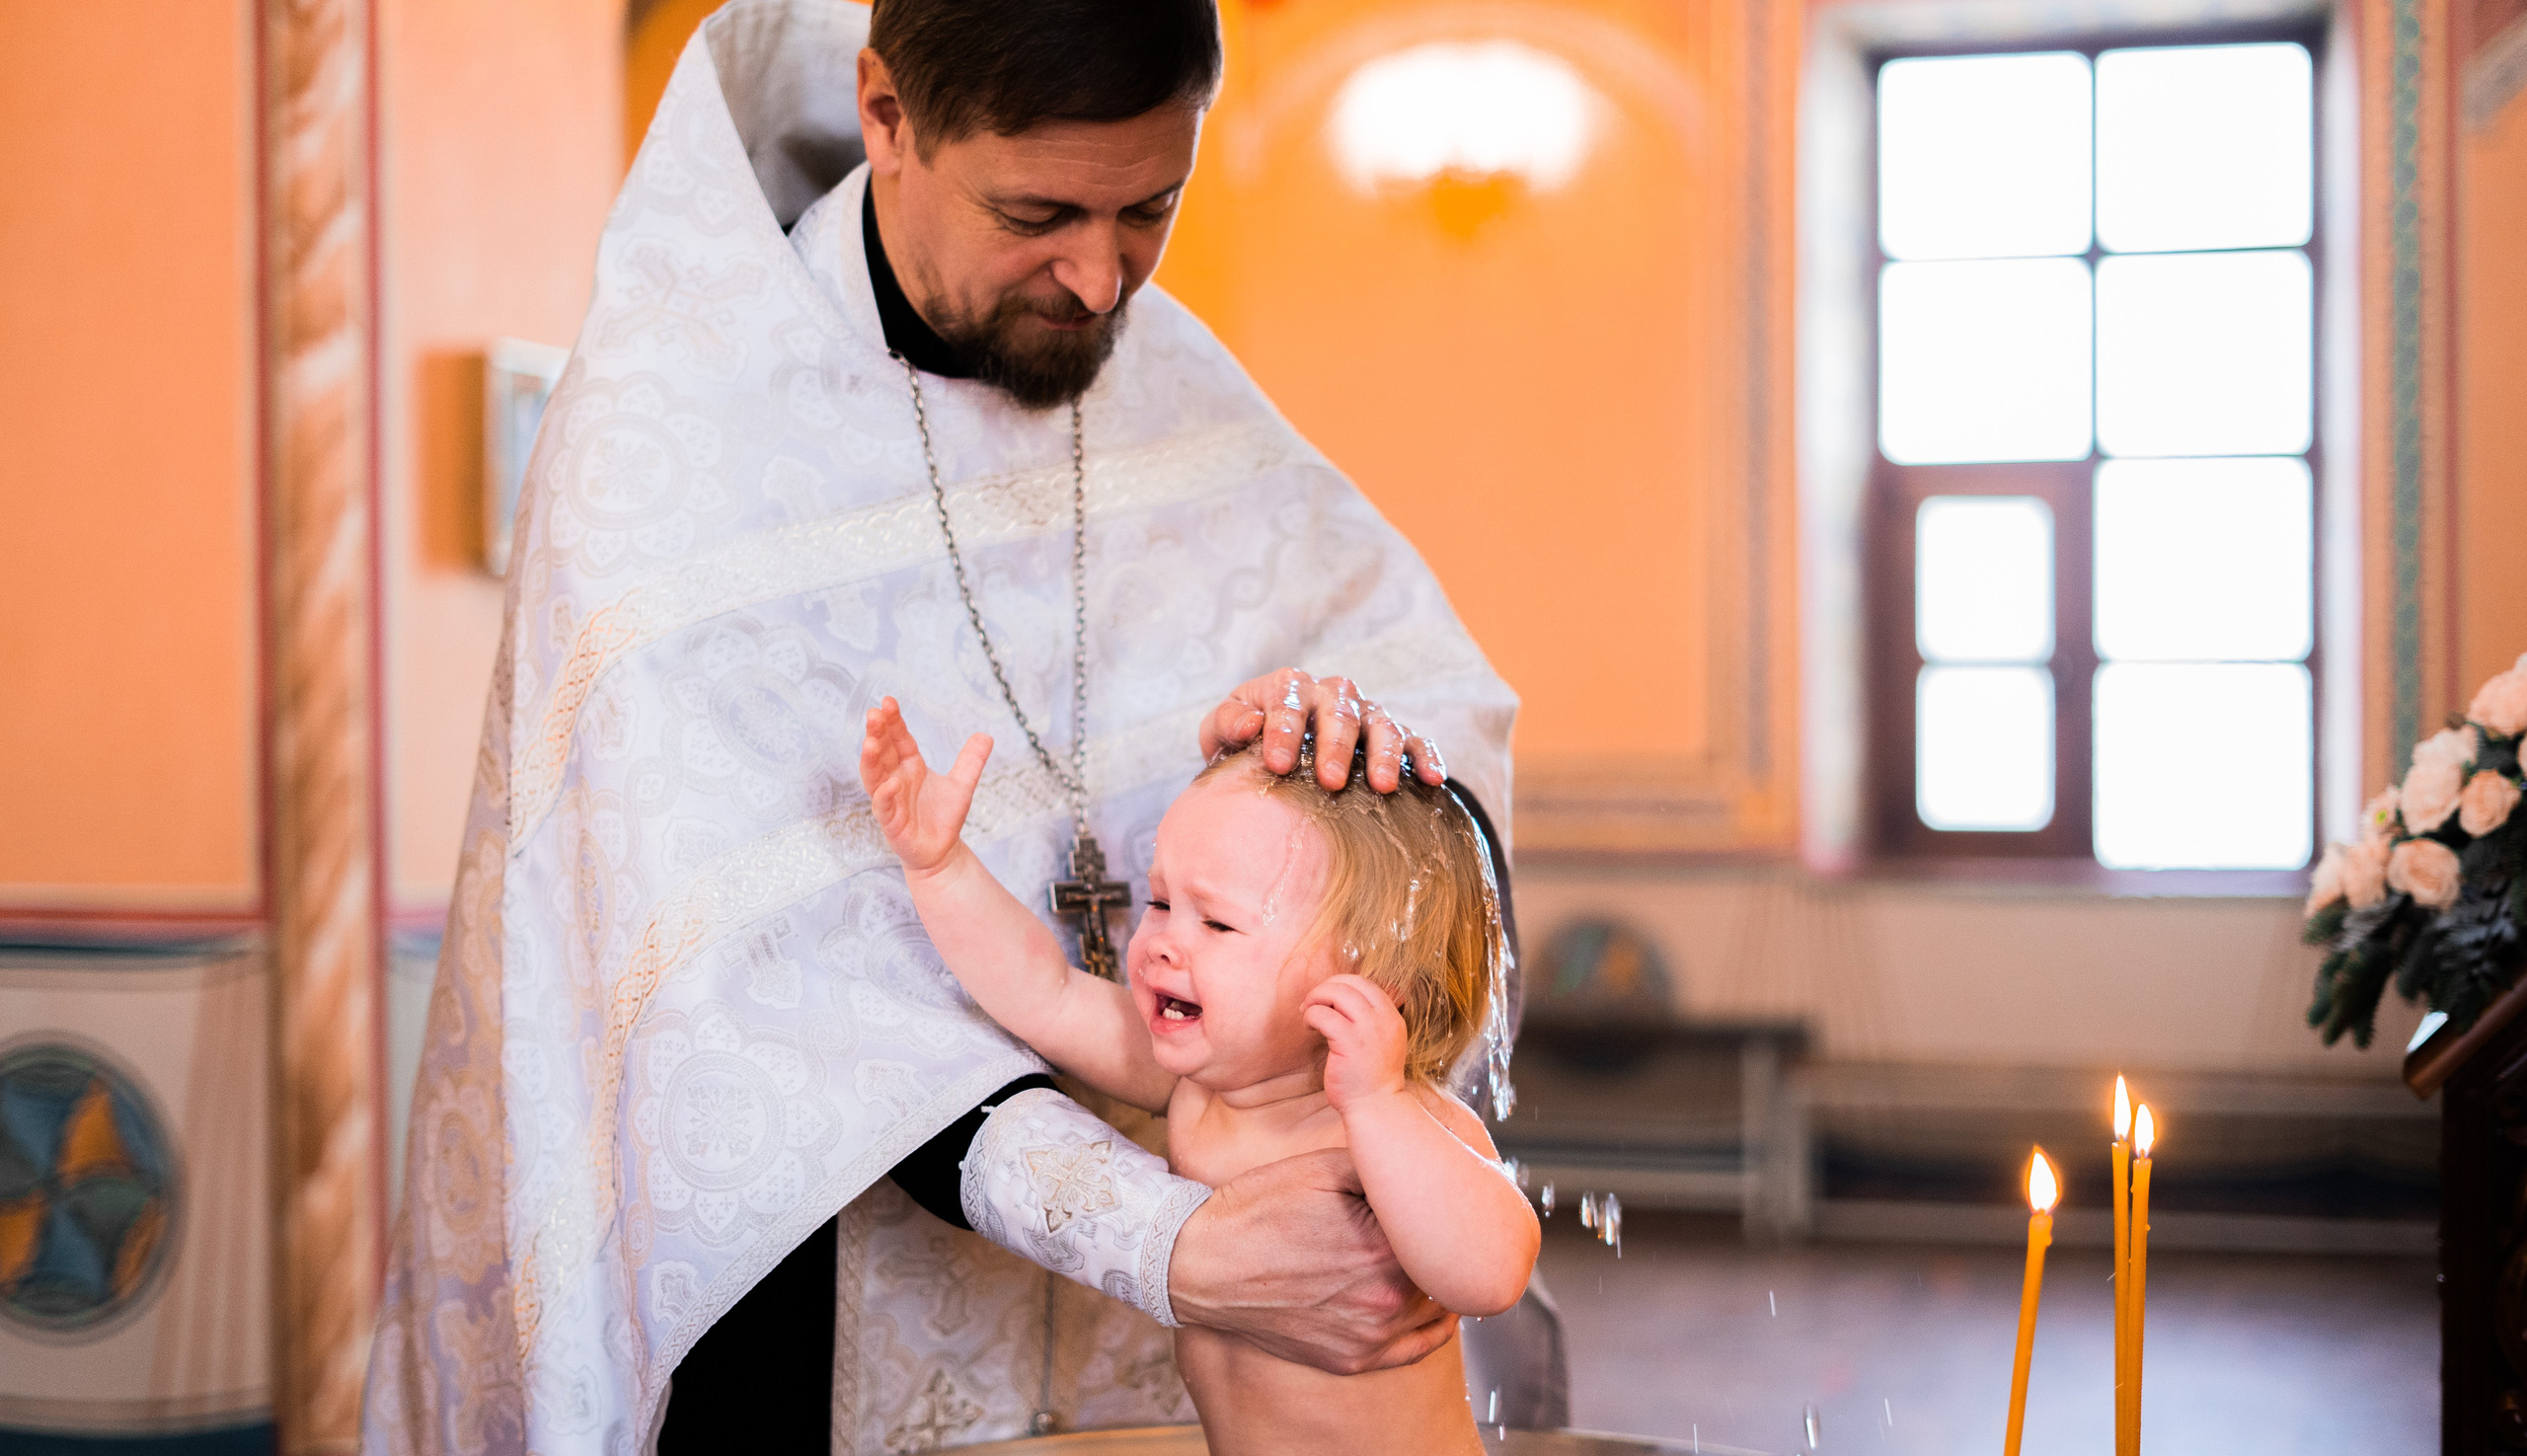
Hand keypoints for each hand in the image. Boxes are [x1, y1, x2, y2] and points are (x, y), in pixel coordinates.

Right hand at [858, 697, 990, 875]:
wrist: (942, 851)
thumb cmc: (944, 816)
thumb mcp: (962, 784)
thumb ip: (972, 760)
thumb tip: (986, 735)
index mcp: (909, 765)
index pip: (898, 738)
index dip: (893, 721)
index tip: (888, 701)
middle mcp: (895, 778)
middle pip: (881, 752)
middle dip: (876, 733)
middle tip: (874, 714)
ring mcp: (890, 800)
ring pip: (873, 776)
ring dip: (870, 759)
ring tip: (870, 742)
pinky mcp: (891, 821)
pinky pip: (883, 806)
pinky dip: (885, 794)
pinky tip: (892, 783)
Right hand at [1166, 1148, 1454, 1374]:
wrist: (1199, 1266)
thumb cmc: (1255, 1211)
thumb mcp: (1320, 1167)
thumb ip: (1380, 1162)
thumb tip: (1420, 1155)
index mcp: (1385, 1249)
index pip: (1441, 1228)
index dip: (1439, 1208)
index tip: (1435, 1195)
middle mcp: (1385, 1300)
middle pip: (1441, 1268)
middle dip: (1437, 1242)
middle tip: (1435, 1221)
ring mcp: (1369, 1337)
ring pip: (1434, 1307)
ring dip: (1436, 1281)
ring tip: (1432, 1256)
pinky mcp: (1352, 1360)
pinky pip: (1415, 1348)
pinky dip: (1431, 1326)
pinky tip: (1433, 1305)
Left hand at [1200, 669, 1445, 793]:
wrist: (1275, 754)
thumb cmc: (1247, 744)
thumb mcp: (1221, 734)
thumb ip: (1226, 725)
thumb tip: (1248, 725)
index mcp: (1288, 687)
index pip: (1288, 701)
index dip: (1284, 731)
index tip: (1278, 766)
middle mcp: (1331, 694)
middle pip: (1339, 712)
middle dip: (1335, 745)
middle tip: (1330, 780)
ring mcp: (1366, 713)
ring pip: (1381, 724)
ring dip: (1384, 752)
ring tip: (1383, 786)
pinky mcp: (1393, 735)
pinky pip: (1416, 740)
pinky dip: (1426, 756)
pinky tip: (1433, 780)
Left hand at [1302, 974, 1409, 1113]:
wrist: (1375, 1107)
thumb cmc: (1371, 1077)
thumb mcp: (1382, 1041)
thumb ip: (1370, 1019)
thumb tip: (1340, 996)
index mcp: (1392, 1017)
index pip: (1365, 983)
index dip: (1341, 984)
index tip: (1328, 999)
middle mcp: (1384, 1020)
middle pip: (1350, 983)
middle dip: (1325, 988)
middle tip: (1312, 1003)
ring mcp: (1368, 1030)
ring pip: (1337, 992)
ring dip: (1316, 998)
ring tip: (1308, 1013)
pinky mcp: (1349, 1043)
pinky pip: (1323, 1014)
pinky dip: (1311, 1015)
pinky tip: (1310, 1027)